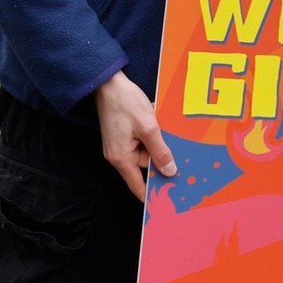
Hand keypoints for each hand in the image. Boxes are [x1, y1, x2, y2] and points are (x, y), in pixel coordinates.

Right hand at [93, 71, 176, 201]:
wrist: (108, 82)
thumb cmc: (124, 102)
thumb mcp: (148, 127)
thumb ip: (160, 151)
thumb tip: (169, 171)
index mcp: (122, 158)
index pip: (138, 186)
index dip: (152, 194)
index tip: (167, 200)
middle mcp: (117, 155)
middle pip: (145, 165)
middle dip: (159, 155)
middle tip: (174, 145)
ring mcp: (118, 144)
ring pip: (144, 150)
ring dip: (155, 139)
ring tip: (158, 123)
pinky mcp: (121, 134)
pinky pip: (139, 140)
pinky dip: (148, 132)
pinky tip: (153, 118)